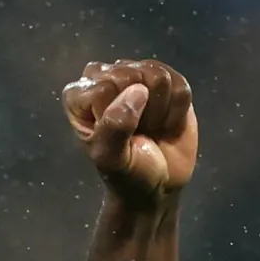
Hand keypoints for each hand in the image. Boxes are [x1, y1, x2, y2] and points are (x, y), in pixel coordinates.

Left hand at [63, 59, 195, 205]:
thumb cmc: (126, 174)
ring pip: (159, 75)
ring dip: (160, 111)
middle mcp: (105, 78)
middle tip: (137, 134)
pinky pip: (180, 85)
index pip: (104, 86)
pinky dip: (178, 111)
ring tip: (150, 128)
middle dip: (141, 110)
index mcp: (79, 96)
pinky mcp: (167, 81)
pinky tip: (166, 124)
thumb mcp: (112, 159)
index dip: (117, 113)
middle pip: (132, 74)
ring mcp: (138, 75)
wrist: (158, 186)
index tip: (117, 137)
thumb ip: (114, 127)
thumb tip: (137, 91)